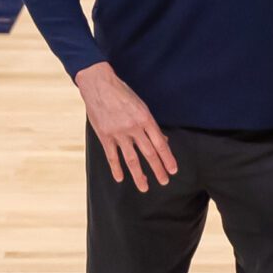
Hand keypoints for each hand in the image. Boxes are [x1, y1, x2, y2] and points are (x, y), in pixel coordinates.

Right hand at [75, 62, 176, 192]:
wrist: (99, 85)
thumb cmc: (123, 94)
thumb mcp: (141, 106)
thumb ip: (151, 125)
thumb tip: (163, 141)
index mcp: (145, 119)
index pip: (160, 143)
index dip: (168, 158)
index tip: (173, 170)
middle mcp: (133, 127)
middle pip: (149, 153)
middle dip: (158, 169)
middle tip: (164, 181)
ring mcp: (118, 133)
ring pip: (131, 158)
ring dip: (139, 174)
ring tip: (144, 187)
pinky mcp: (104, 135)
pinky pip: (112, 155)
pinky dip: (116, 168)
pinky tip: (120, 178)